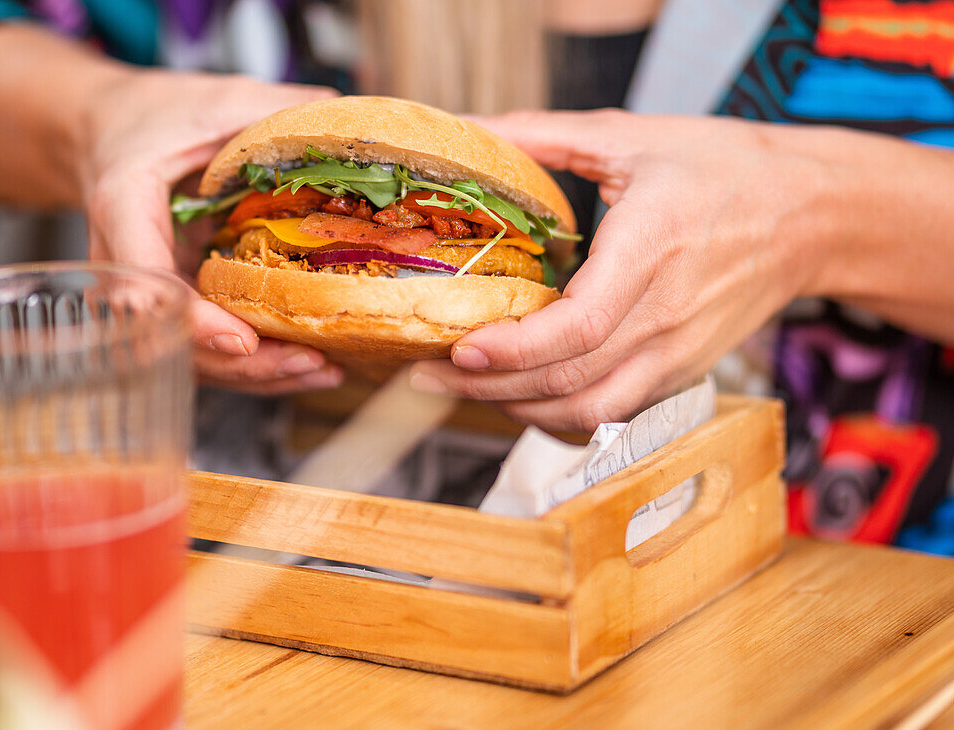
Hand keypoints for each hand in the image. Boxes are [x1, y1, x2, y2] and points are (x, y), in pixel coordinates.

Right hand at [79, 71, 342, 392]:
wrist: (106, 132)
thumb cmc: (155, 116)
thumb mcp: (213, 99)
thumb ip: (273, 109)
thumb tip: (343, 111)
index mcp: (122, 202)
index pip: (145, 277)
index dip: (192, 319)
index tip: (242, 341)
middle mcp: (123, 262)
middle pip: (172, 338)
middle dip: (241, 363)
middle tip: (308, 361)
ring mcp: (142, 295)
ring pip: (189, 357)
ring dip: (254, 375)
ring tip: (323, 369)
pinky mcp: (168, 309)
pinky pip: (205, 351)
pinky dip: (253, 365)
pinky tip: (306, 363)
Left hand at [410, 110, 836, 430]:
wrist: (812, 215)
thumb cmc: (726, 171)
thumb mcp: (634, 138)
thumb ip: (545, 137)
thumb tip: (472, 131)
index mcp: (653, 249)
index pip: (579, 325)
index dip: (514, 349)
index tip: (460, 349)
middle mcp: (667, 314)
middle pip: (571, 378)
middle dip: (490, 387)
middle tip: (430, 375)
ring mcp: (678, 352)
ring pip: (590, 410)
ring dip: (520, 410)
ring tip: (466, 391)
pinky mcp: (682, 371)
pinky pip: (613, 413)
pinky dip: (560, 415)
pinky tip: (519, 397)